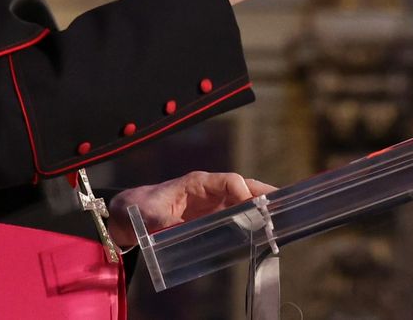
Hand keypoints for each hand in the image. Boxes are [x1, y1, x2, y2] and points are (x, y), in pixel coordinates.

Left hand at [106, 170, 276, 248]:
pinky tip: (262, 229)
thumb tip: (182, 232)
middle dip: (262, 194)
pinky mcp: (211, 217)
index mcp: (197, 183)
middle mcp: (209, 190)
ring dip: (260, 206)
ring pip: (242, 200)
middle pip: (242, 187)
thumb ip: (167, 223)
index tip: (254, 206)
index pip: (229, 181)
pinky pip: (235, 215)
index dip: (244, 191)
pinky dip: (250, 219)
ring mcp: (212, 203)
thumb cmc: (140, 209)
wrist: (129, 214)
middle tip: (283, 205)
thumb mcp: (151, 216)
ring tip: (280, 217)